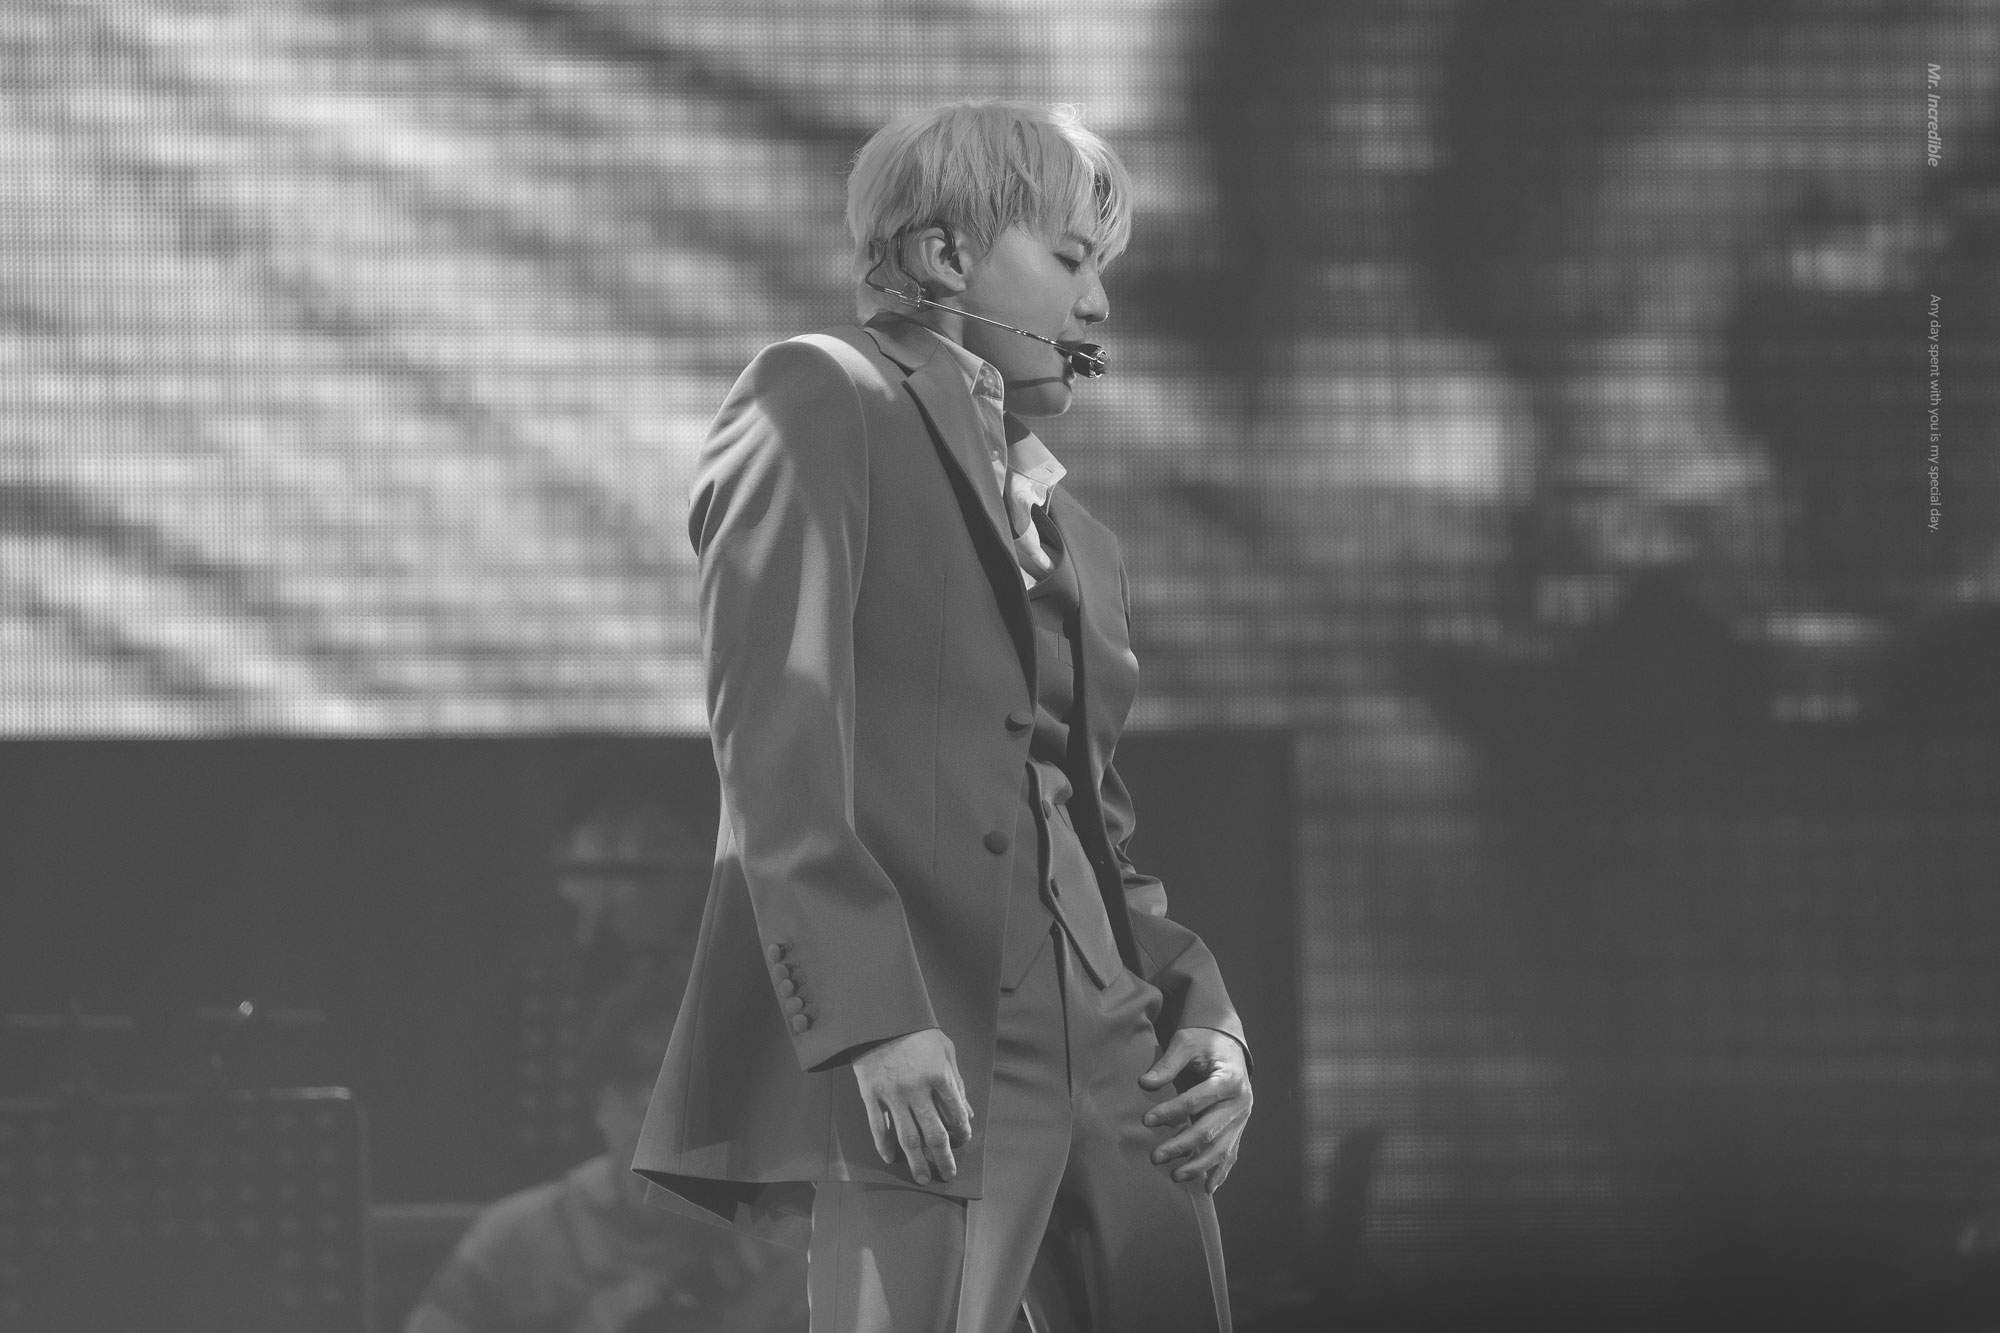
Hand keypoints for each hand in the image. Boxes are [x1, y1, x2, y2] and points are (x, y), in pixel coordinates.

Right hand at [851, 1027, 972, 1185]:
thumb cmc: (916, 1031)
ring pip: (907, 1138)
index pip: (955, 1114)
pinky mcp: (871, 1095)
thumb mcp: (944, 1049)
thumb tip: (966, 1114)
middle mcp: (917, 1090)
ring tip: (924, 1179)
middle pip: (934, 1134)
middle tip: (949, 1175)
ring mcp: (892, 1095)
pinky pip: (878, 1128)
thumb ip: (956, 1082)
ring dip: (917, 1162)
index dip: (962, 1131)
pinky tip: (891, 1159)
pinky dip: (884, 1146)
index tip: (964, 1140)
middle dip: (944, 1158)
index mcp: (938, 1075)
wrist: (877, 1017)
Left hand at [1138, 1027, 1251, 1192]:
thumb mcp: (1186, 1043)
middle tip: (1155, 1157)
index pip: (1198, 1100)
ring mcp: (1242, 1118)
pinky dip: (1220, 1172)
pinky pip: (1231, 1154)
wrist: (1229, 1046)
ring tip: (1175, 1176)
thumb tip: (1145, 1084)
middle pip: (1210, 1130)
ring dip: (1199, 1165)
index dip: (1172, 1111)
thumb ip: (1168, 1064)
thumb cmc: (1205, 1042)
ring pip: (1222, 1148)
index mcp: (1230, 1078)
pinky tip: (1207, 1188)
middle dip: (1182, 1145)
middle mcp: (1241, 1102)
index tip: (1147, 1120)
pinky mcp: (1239, 1128)